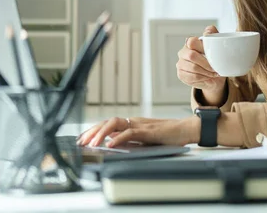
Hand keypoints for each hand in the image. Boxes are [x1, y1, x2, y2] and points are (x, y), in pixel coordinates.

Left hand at [77, 116, 199, 147]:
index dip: (93, 130)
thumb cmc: (168, 136)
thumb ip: (131, 140)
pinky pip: (130, 132)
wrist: (185, 129)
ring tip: (92, 144)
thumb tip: (113, 146)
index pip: (107, 124)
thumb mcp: (145, 139)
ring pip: (115, 124)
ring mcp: (140, 124)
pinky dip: (118, 138)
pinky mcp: (148, 131)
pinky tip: (111, 145)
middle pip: (107, 122)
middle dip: (92, 131)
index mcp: (131, 123)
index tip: (82, 139)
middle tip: (81, 142)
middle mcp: (133, 121)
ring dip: (101, 133)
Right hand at [176, 25, 225, 92]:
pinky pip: (192, 77)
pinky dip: (203, 78)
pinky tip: (207, 77)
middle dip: (206, 63)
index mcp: (190, 43)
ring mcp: (180, 64)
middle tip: (215, 68)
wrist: (212, 75)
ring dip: (206, 72)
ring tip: (213, 74)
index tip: (212, 55)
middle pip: (192, 56)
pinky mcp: (181, 74)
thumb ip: (213, 34)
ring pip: (193, 68)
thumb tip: (208, 31)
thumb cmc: (213, 59)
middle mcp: (183, 52)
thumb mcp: (216, 46)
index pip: (191, 42)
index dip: (202, 48)